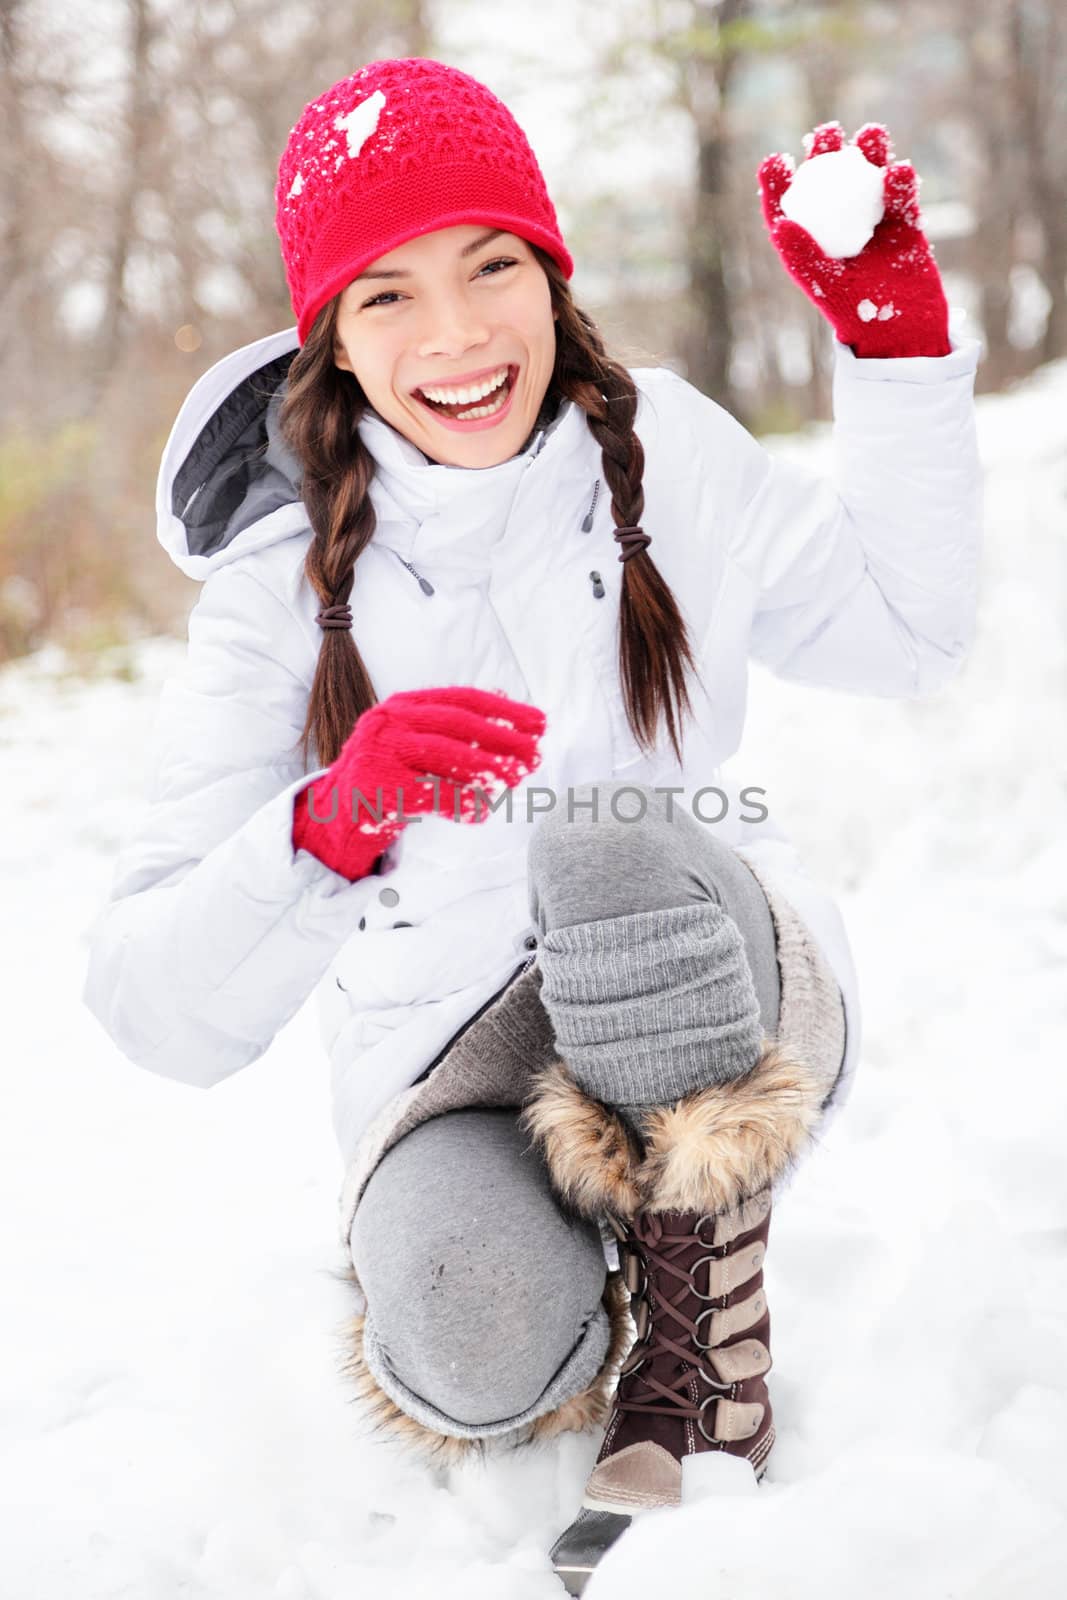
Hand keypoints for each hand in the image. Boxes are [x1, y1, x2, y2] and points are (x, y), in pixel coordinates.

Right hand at [292, 686, 546, 881]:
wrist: (332, 815)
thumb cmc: (386, 778)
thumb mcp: (415, 745)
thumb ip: (453, 731)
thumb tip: (511, 716)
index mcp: (403, 705)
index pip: (461, 699)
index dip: (504, 710)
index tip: (539, 723)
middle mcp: (389, 721)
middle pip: (457, 724)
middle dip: (503, 739)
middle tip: (535, 755)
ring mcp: (380, 752)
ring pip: (445, 755)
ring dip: (487, 768)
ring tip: (515, 780)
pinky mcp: (376, 787)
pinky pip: (430, 794)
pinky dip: (460, 804)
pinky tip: (480, 813)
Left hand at [758, 121, 950, 358]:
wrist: (903, 331)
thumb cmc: (857, 315)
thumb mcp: (826, 287)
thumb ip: (804, 255)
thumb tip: (780, 223)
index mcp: (811, 244)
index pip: (790, 207)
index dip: (779, 183)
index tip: (774, 161)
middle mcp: (840, 228)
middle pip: (830, 182)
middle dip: (827, 152)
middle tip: (827, 133)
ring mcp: (873, 223)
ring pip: (868, 180)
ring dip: (869, 154)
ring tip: (870, 135)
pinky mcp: (904, 225)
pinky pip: (901, 197)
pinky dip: (900, 183)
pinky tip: (899, 170)